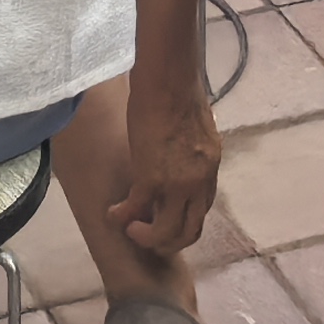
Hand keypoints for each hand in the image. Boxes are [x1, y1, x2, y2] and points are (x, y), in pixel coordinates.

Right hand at [111, 81, 219, 255]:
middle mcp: (199, 183)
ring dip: (147, 237)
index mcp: (210, 168)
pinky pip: (135, 210)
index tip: (165, 215)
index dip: (183, 218)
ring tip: (131, 228)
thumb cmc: (182, 92)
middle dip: (168, 241)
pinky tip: (112, 214)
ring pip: (166, 232)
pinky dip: (122, 216)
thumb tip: (182, 152)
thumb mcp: (199, 129)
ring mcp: (177, 185)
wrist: (170, 81)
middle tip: (149, 236)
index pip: (202, 208)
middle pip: (189, 231)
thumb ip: (192, 149)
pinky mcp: (151, 179)